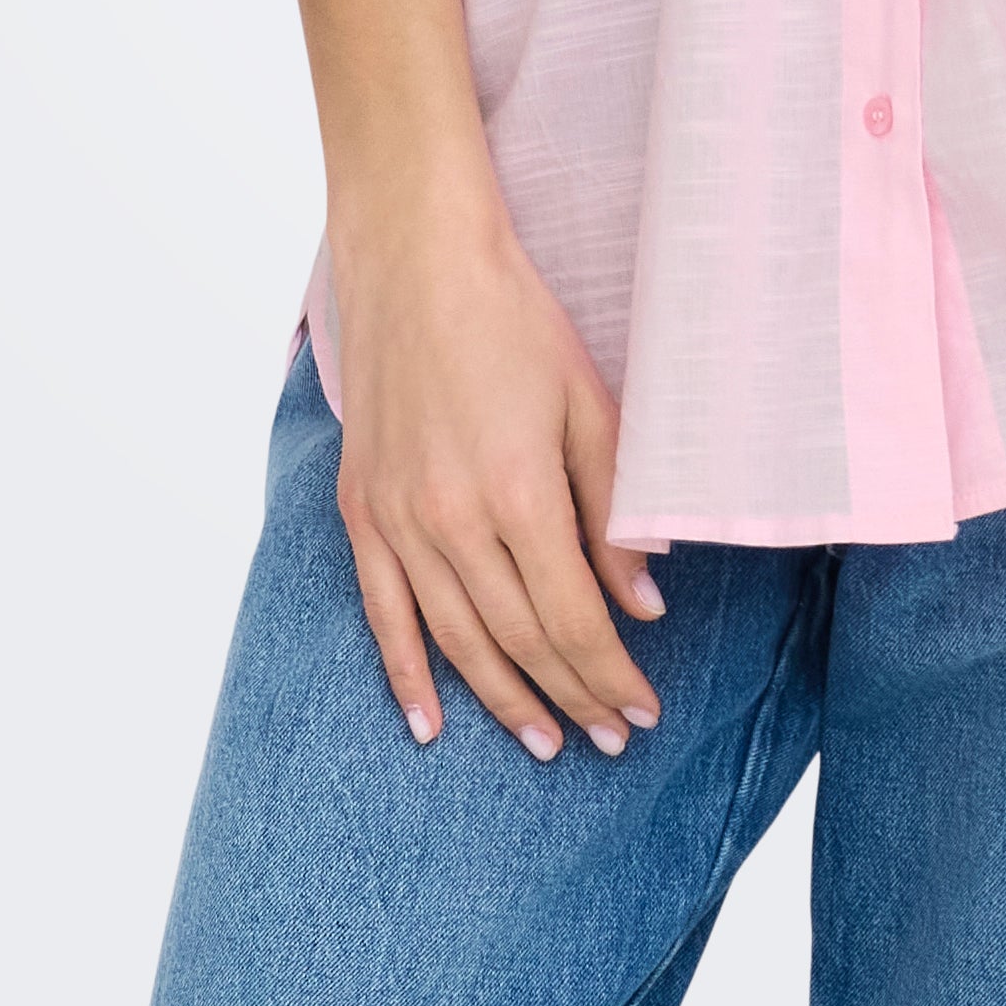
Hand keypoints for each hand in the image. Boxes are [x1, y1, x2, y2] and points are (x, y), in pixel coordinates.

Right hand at [329, 189, 667, 763]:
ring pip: (456, 639)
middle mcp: (451, 520)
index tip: (643, 711)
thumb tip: (643, 603)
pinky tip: (430, 723)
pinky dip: (406, 673)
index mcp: (518, 492)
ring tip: (544, 742)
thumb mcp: (590, 404)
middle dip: (571, 696)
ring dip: (504, 698)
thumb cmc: (515, 321)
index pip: (573, 617)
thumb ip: (614, 510)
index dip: (609, 674)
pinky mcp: (362, 510)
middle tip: (609, 739)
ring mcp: (398, 520)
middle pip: (520, 639)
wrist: (418, 262)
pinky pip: (382, 611)